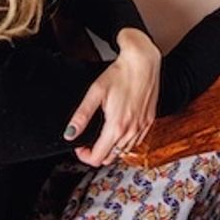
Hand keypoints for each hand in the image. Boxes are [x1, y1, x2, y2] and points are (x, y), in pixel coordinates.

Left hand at [64, 28, 159, 165]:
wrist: (143, 62)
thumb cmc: (121, 73)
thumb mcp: (95, 92)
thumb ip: (82, 116)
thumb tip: (70, 133)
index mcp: (116, 126)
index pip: (98, 158)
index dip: (84, 156)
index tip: (80, 146)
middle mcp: (131, 130)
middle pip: (111, 158)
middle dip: (97, 153)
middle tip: (90, 140)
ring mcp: (142, 127)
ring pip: (124, 152)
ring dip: (111, 148)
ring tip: (103, 134)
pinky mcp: (149, 121)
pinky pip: (136, 142)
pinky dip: (126, 142)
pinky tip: (120, 129)